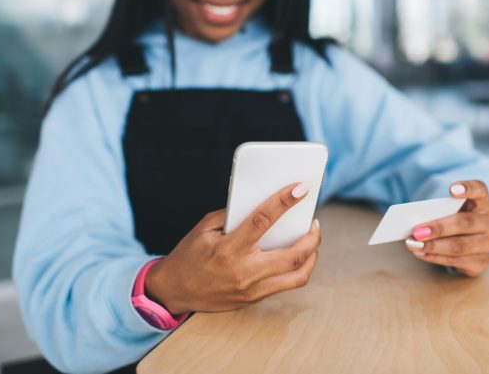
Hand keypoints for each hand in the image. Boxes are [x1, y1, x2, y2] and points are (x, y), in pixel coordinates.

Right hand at [145, 182, 320, 313]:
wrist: (174, 291)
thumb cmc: (190, 254)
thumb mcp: (205, 228)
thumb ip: (233, 214)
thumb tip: (264, 202)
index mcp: (229, 249)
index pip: (262, 221)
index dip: (284, 202)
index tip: (301, 188)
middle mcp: (244, 271)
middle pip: (292, 255)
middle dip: (312, 237)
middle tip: (315, 222)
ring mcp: (251, 289)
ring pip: (297, 276)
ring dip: (312, 256)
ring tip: (312, 239)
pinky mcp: (254, 299)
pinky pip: (286, 284)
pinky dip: (298, 268)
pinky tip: (299, 255)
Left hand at [405, 180, 488, 276]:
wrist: (472, 243)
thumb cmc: (457, 219)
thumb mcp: (453, 210)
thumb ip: (441, 210)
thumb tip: (418, 221)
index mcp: (485, 202)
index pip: (480, 190)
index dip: (468, 189)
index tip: (451, 190)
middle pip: (465, 223)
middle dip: (439, 228)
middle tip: (417, 231)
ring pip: (460, 246)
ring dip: (433, 246)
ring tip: (413, 244)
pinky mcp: (482, 263)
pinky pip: (456, 261)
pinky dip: (435, 257)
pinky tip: (421, 253)